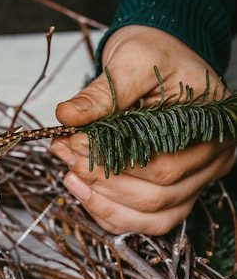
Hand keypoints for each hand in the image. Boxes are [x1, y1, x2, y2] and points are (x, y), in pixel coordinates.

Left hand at [51, 25, 235, 234]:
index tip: (74, 141)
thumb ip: (102, 93)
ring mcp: (193, 181)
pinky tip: (80, 189)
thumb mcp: (130, 62)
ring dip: (103, 202)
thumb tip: (67, 116)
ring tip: (69, 175)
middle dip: (103, 180)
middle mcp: (211, 159)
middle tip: (66, 154)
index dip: (113, 160)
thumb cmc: (152, 57)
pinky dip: (108, 212)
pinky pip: (143, 221)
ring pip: (152, 218)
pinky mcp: (171, 193)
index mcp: (211, 126)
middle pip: (159, 195)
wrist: (157, 58)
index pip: (164, 164)